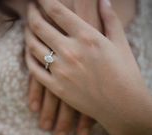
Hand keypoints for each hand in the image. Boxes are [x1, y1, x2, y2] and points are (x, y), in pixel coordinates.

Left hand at [26, 0, 148, 131]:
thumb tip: (103, 0)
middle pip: (39, 26)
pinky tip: (29, 51)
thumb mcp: (120, 43)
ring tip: (28, 27)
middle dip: (31, 13)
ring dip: (27, 33)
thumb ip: (110, 19)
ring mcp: (60, 70)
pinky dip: (28, 57)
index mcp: (86, 37)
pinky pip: (33, 69)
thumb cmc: (125, 73)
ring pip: (32, 46)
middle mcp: (70, 51)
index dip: (45, 1)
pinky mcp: (55, 87)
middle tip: (30, 9)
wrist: (122, 106)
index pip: (58, 11)